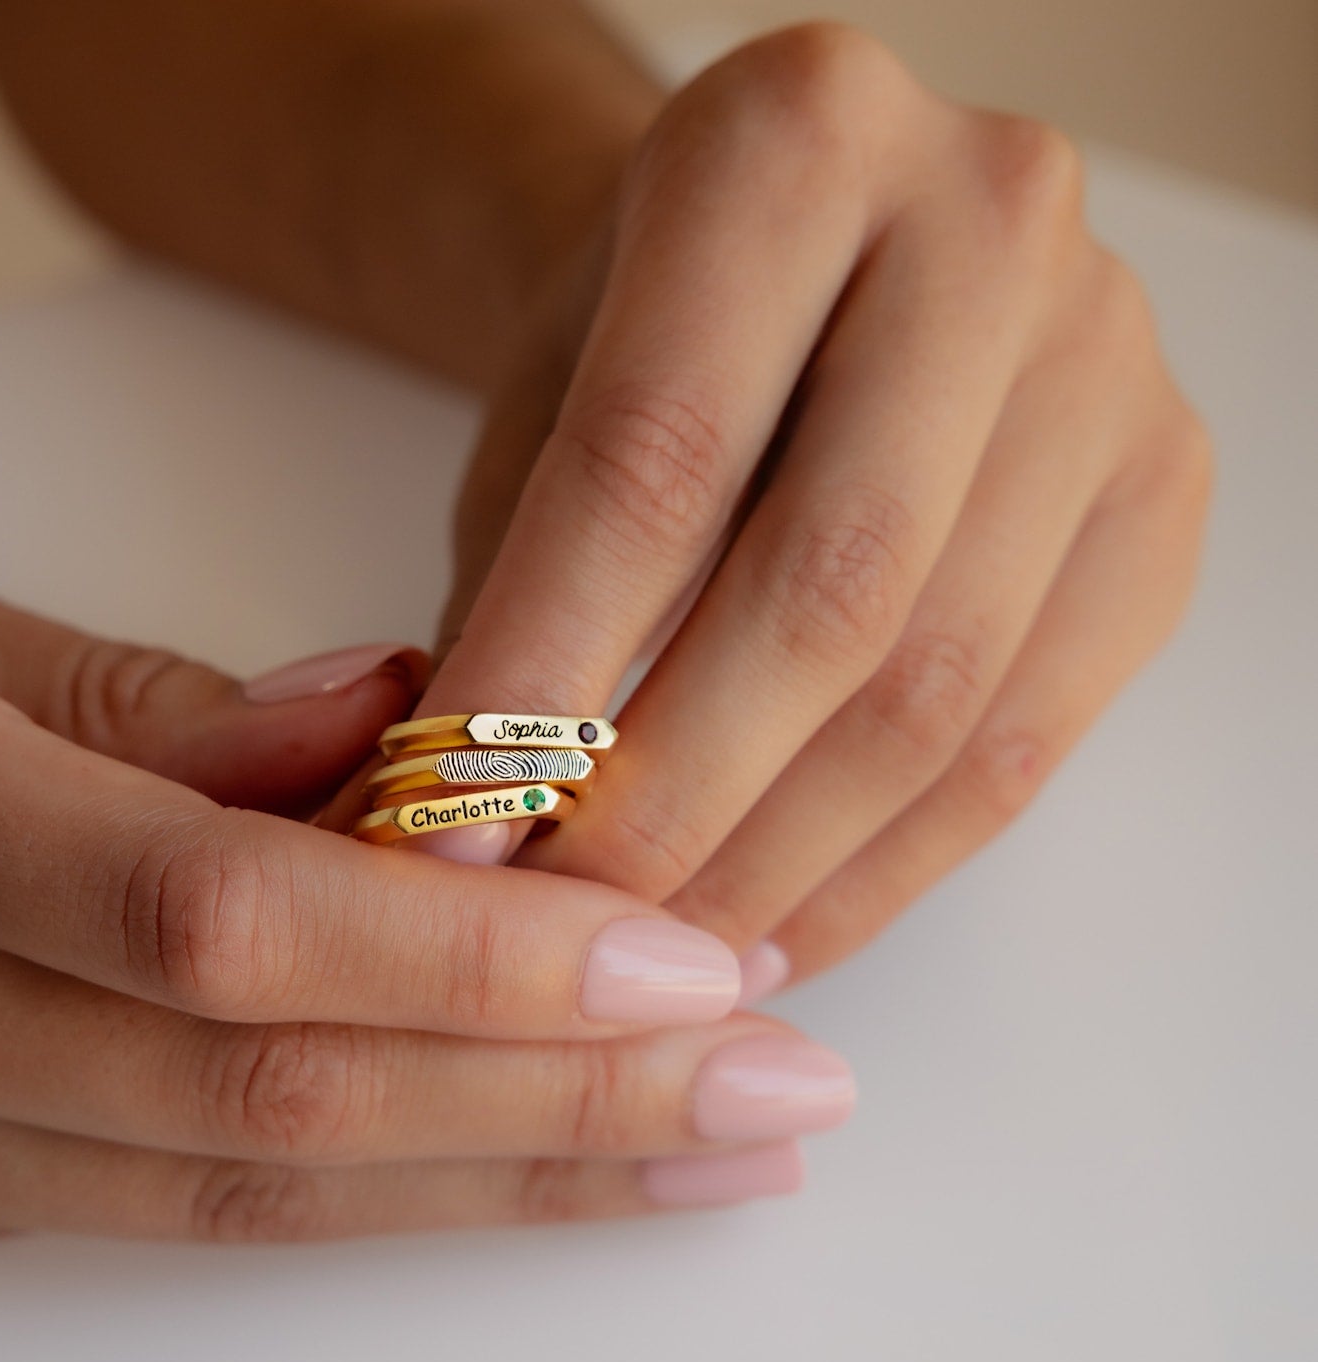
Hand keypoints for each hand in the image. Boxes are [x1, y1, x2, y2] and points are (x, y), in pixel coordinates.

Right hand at [0, 551, 850, 1248]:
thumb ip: (143, 697)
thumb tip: (384, 730)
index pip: (223, 917)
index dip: (471, 960)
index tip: (689, 960)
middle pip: (270, 1097)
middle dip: (555, 1106)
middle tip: (774, 1089)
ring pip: (239, 1196)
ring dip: (505, 1183)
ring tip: (706, 1154)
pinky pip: (169, 1220)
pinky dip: (373, 1200)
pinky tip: (520, 1169)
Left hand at [425, 24, 1211, 988]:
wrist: (800, 265)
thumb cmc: (636, 341)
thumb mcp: (540, 412)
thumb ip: (521, 599)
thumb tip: (479, 849)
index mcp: (793, 145)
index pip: (654, 461)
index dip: (547, 676)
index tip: (453, 836)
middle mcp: (987, 225)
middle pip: (827, 595)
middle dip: (674, 810)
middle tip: (560, 936)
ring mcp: (1106, 364)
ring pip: (940, 696)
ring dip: (779, 869)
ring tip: (656, 962)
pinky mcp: (1163, 499)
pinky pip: (1027, 745)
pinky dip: (886, 869)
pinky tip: (779, 930)